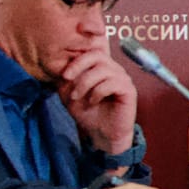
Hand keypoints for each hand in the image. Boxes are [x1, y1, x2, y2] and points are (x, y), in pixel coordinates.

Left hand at [55, 39, 137, 156]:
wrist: (102, 135)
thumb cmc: (89, 114)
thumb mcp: (70, 95)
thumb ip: (66, 80)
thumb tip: (60, 66)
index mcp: (102, 68)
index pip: (91, 53)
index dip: (77, 61)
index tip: (64, 76)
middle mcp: (115, 70)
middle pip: (98, 56)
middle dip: (79, 67)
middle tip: (68, 80)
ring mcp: (123, 79)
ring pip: (104, 70)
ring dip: (86, 83)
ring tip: (78, 97)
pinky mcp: (129, 91)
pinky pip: (113, 83)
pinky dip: (98, 92)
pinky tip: (93, 102)